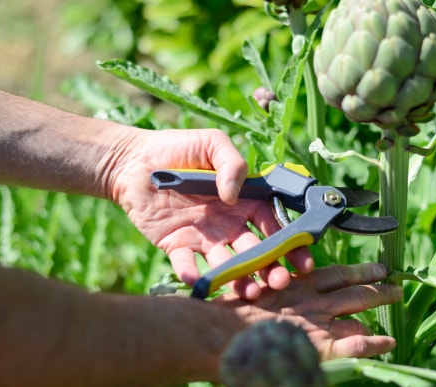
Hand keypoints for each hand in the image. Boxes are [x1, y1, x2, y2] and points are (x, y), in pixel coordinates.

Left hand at [108, 127, 313, 299]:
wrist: (132, 161)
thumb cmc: (176, 148)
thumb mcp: (211, 143)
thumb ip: (232, 163)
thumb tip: (234, 196)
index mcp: (243, 201)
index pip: (273, 225)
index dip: (290, 243)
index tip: (302, 260)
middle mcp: (228, 224)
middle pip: (255, 252)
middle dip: (270, 269)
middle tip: (279, 283)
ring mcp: (203, 238)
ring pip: (226, 265)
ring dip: (239, 280)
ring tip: (250, 292)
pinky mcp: (176, 246)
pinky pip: (186, 264)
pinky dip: (192, 274)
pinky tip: (198, 280)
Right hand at [217, 262, 401, 359]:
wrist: (219, 336)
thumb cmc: (227, 319)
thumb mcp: (250, 297)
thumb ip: (271, 291)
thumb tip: (282, 287)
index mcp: (294, 287)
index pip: (333, 275)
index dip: (354, 272)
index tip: (373, 270)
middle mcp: (311, 300)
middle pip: (351, 287)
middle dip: (373, 282)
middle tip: (393, 280)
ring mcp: (318, 321)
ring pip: (358, 303)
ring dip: (379, 298)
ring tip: (397, 295)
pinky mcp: (320, 345)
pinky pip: (355, 344)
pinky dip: (373, 343)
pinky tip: (389, 343)